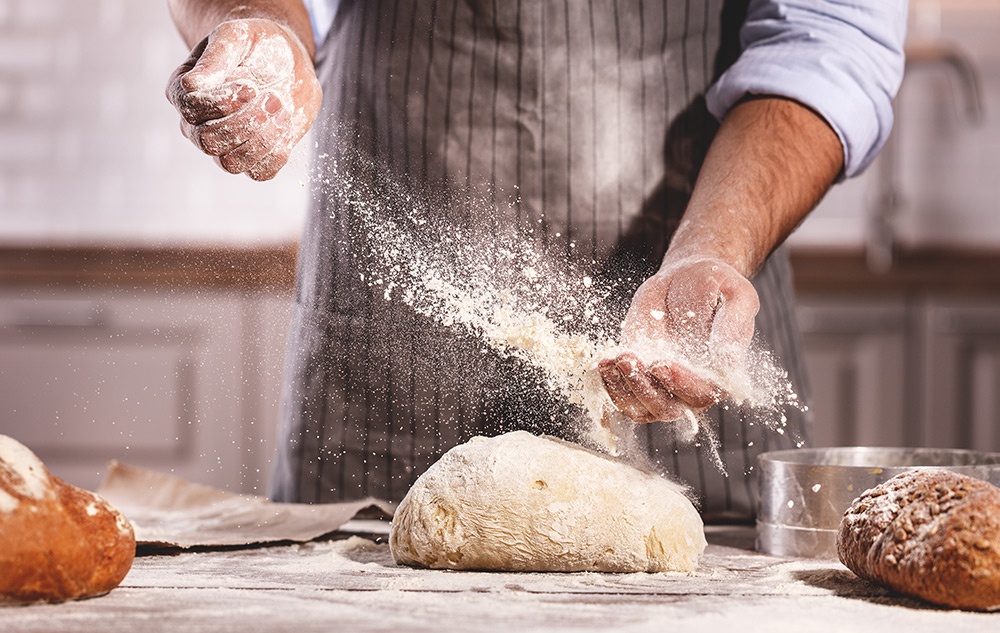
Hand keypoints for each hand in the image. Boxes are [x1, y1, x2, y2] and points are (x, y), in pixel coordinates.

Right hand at [166, 18, 321, 180]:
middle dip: (245, 122)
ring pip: (231, 163)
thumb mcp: (236, 37)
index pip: (190, 110)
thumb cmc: (255, 45)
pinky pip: (260, 173)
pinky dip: (277, 152)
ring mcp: (225, 146)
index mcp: (184, 92)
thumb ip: (216, 57)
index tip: (249, 86)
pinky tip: (285, 125)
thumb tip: (192, 84)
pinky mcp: (254, 159)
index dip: (221, 103)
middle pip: (208, 141)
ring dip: (262, 138)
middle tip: (272, 98)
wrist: (287, 60)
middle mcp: (197, 125)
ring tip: (281, 108)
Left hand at [598, 257, 758, 422]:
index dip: (681, 384)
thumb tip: (728, 362)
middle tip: (629, 360)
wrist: (687, 276)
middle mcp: (690, 387)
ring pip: (641, 408)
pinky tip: (605, 362)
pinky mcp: (639, 374)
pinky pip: (622, 394)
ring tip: (613, 360)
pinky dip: (610, 384)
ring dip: (623, 390)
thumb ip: (733, 326)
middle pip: (667, 408)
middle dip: (645, 389)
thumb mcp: (736, 296)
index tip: (661, 365)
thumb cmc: (717, 284)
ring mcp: (661, 384)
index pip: (702, 393)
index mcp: (720, 374)